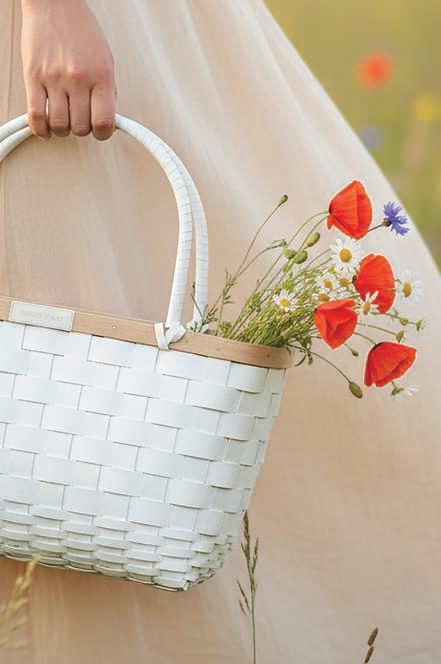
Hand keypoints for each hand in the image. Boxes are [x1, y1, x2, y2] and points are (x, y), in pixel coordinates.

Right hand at [20, 0, 115, 139]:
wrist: (54, 3)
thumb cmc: (80, 29)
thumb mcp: (106, 60)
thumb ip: (106, 91)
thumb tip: (106, 118)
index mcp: (101, 76)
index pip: (104, 122)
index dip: (102, 133)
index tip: (100, 131)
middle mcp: (78, 78)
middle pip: (81, 128)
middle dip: (81, 129)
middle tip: (80, 120)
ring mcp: (54, 79)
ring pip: (59, 126)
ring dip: (62, 130)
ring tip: (64, 120)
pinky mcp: (33, 77)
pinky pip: (36, 116)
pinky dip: (41, 129)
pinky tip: (45, 129)